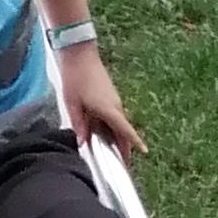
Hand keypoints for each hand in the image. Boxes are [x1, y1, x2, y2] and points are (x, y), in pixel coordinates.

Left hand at [59, 41, 144, 159]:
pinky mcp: (110, 95)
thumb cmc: (75, 78)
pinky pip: (115, 115)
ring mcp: (114, 99)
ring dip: (118, 137)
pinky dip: (113, 126)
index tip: (145, 151)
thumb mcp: (72, 103)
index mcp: (108, 109)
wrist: (79, 54)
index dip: (135, 142)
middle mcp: (115, 105)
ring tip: (112, 151)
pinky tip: (103, 133)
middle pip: (124, 130)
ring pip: (119, 123)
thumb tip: (82, 142)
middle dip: (126, 146)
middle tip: (122, 162)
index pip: (125, 129)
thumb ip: (78, 124)